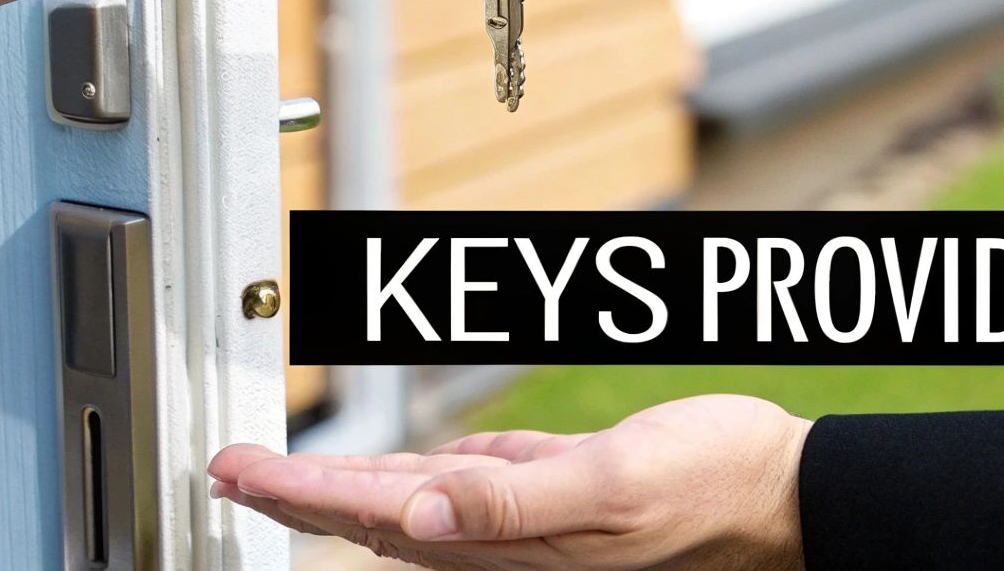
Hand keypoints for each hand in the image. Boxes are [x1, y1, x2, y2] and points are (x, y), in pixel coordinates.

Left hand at [210, 394, 811, 570]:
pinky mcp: (553, 489)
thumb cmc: (711, 486)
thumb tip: (418, 515)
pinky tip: (400, 472)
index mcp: (504, 534)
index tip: (232, 468)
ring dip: (340, 487)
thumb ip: (515, 501)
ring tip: (286, 474)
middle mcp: (502, 533)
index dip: (294, 491)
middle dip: (294, 494)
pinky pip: (462, 487)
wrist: (775, 492)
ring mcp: (526, 516)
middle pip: (372, 515)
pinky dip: (412, 476)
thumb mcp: (615, 486)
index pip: (372, 512)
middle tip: (228, 469)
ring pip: (408, 503)